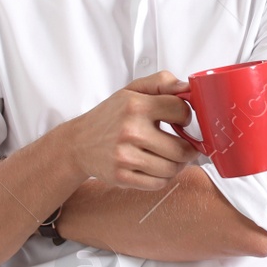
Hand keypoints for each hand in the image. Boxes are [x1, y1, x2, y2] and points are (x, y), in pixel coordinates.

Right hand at [65, 71, 200, 189]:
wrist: (78, 144)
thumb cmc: (109, 117)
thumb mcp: (132, 91)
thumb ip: (161, 83)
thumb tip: (187, 88)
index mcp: (135, 106)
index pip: (181, 111)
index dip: (186, 116)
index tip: (182, 121)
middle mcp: (130, 131)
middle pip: (181, 149)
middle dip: (188, 149)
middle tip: (185, 146)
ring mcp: (125, 156)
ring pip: (171, 169)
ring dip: (177, 165)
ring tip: (170, 157)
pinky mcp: (122, 177)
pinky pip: (158, 183)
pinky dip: (162, 178)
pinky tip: (156, 167)